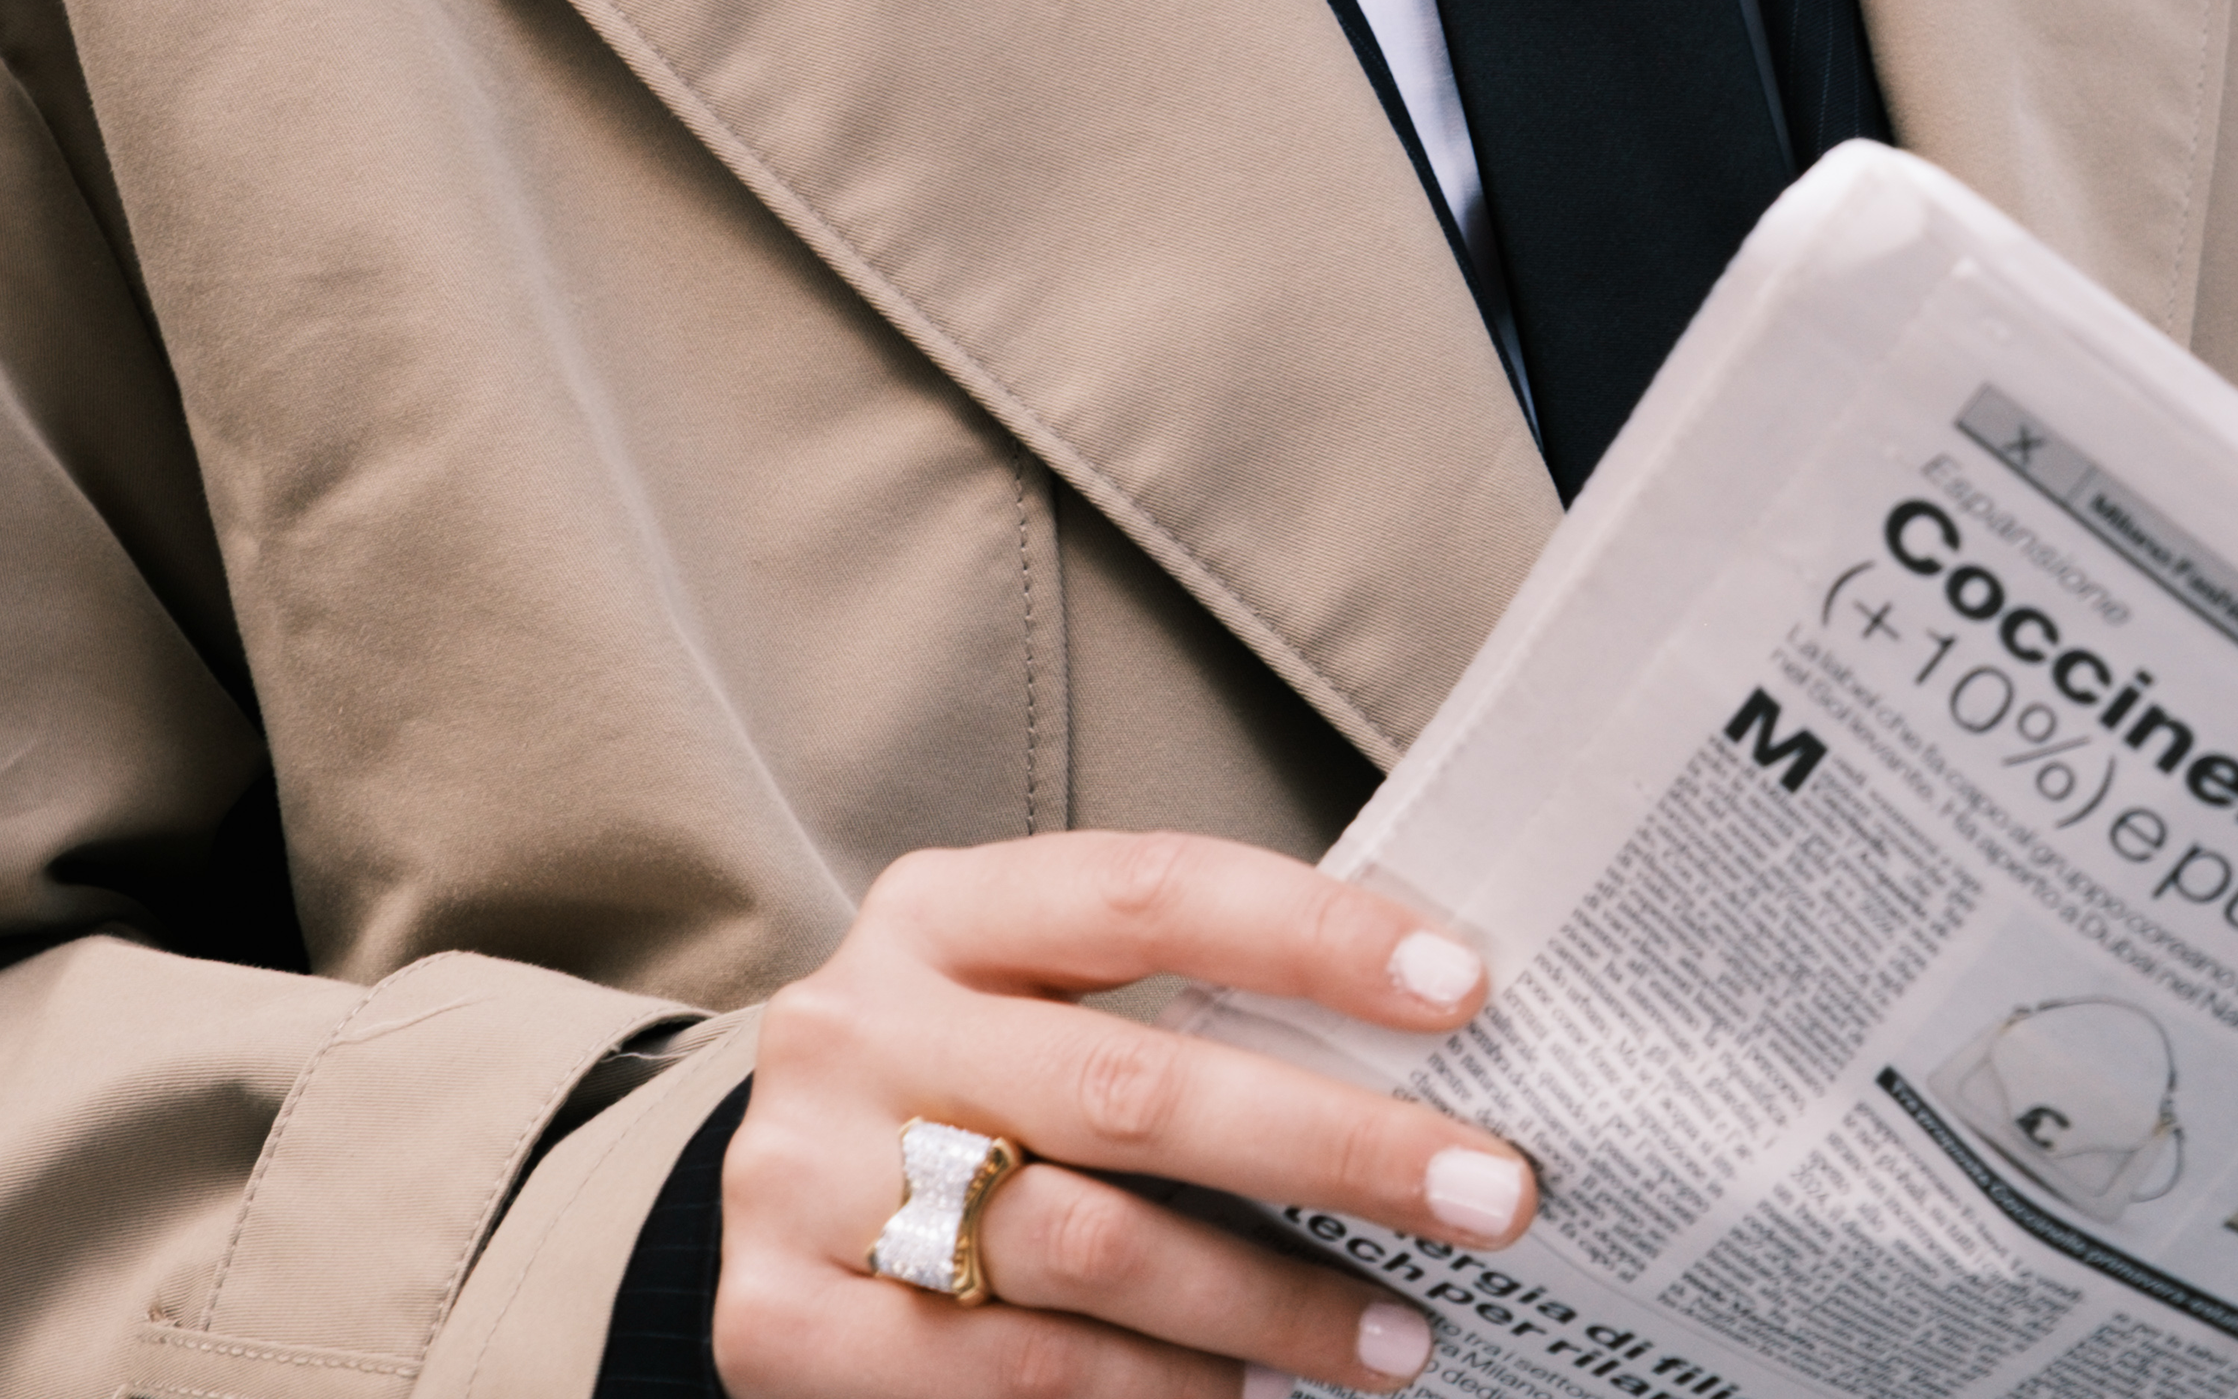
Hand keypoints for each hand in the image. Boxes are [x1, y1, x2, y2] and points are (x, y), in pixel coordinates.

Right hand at [715, 829, 1538, 1394]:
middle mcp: (859, 1027)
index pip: (1146, 890)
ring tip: (1402, 1340)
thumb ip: (1171, 1011)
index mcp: (936, 910)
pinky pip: (1016, 1373)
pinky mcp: (783, 1328)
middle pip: (1131, 1082)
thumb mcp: (1024, 1006)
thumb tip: (1415, 1051)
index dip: (1308, 931)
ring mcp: (807, 1181)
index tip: (1461, 984)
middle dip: (1332, 1144)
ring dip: (1268, 1305)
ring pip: (1085, 1246)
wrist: (750, 1208)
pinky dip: (1157, 1395)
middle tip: (1487, 1193)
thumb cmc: (958, 1093)